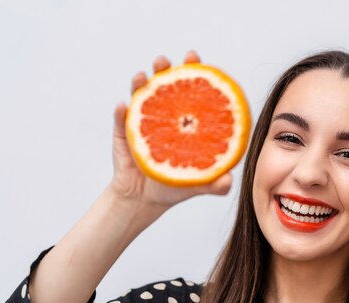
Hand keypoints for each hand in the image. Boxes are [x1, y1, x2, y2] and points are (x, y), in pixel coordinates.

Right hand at [109, 51, 232, 209]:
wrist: (145, 199)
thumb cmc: (176, 185)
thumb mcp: (198, 184)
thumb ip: (215, 184)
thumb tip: (228, 182)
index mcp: (184, 119)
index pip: (189, 89)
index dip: (192, 71)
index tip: (194, 58)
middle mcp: (163, 114)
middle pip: (163, 85)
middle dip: (163, 68)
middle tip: (164, 61)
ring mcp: (141, 121)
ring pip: (139, 96)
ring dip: (139, 83)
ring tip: (142, 77)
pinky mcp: (124, 134)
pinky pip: (121, 120)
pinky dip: (121, 112)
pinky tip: (123, 107)